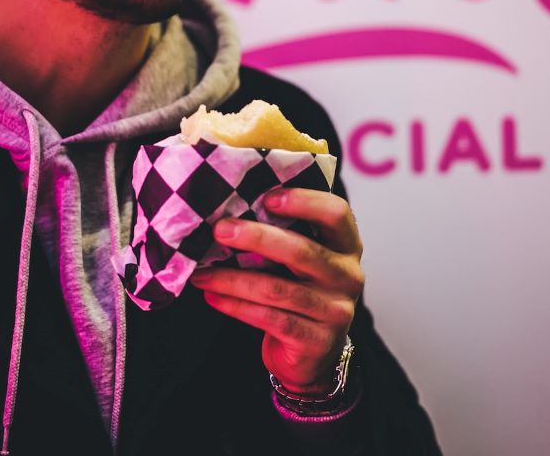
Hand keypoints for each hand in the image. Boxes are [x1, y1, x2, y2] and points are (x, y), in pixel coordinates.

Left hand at [189, 188, 363, 393]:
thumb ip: (284, 235)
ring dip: (233, 279)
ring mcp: (335, 311)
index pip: (337, 213)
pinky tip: (213, 296)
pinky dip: (236, 306)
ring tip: (202, 273)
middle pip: (302, 251)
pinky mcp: (317, 341)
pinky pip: (269, 318)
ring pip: (278, 289)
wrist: (313, 352)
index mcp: (346, 246)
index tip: (268, 198)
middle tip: (220, 230)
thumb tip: (232, 211)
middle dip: (257, 238)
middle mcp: (348, 276)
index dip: (305, 202)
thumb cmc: (301, 291)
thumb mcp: (302, 261)